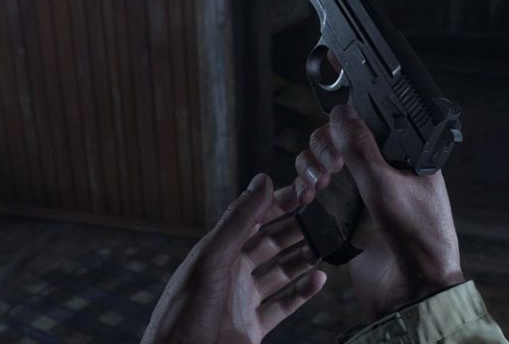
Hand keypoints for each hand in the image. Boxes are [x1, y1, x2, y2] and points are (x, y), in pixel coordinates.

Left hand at [142, 174, 326, 343]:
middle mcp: (231, 272)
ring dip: (302, 258)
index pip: (253, 217)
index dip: (278, 202)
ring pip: (281, 272)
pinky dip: (303, 292)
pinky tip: (319, 279)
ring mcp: (243, 300)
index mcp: (217, 251)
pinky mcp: (252, 327)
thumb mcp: (212, 259)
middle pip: (270, 242)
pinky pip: (284, 305)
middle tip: (323, 216)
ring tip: (324, 245)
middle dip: (295, 228)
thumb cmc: (184, 312)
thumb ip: (239, 221)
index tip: (306, 190)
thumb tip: (263, 180)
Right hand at [295, 105, 463, 318]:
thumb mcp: (385, 185)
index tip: (336, 140)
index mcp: (403, 157)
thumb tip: (341, 112)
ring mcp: (361, 193)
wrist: (411, 291)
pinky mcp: (344, 214)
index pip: (364, 124)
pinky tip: (306, 196)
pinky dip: (306, 187)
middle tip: (329, 170)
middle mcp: (381, 170)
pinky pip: (317, 190)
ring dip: (310, 167)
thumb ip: (360, 147)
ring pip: (323, 163)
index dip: (344, 126)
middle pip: (337, 141)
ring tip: (316, 186)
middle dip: (323, 150)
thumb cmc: (417, 238)